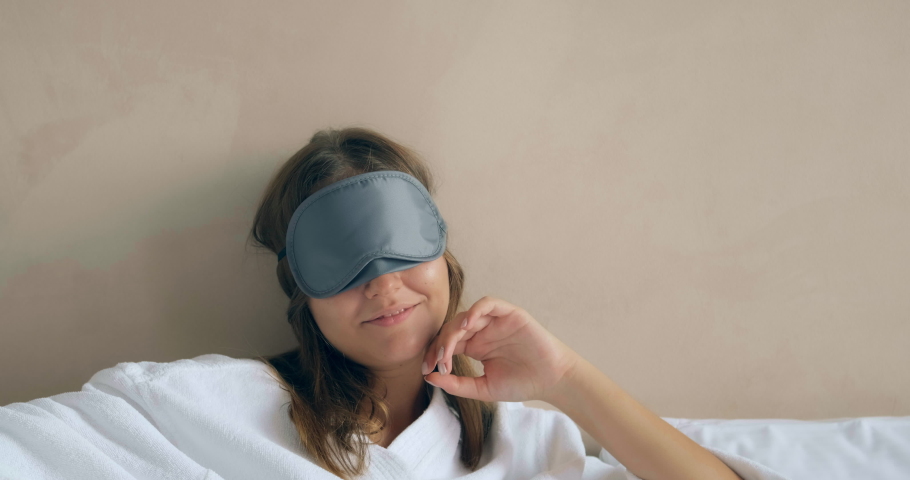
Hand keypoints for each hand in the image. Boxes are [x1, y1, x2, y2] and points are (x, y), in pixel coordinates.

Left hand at [421, 296, 579, 402]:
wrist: (551, 380)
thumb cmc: (521, 383)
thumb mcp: (483, 388)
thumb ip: (458, 384)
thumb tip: (430, 377)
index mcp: (475, 347)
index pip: (447, 343)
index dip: (434, 353)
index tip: (427, 370)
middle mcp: (482, 332)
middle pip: (452, 329)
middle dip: (440, 344)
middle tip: (438, 361)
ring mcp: (495, 322)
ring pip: (466, 316)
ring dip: (454, 330)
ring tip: (449, 348)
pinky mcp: (509, 314)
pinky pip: (488, 303)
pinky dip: (476, 309)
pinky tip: (468, 325)